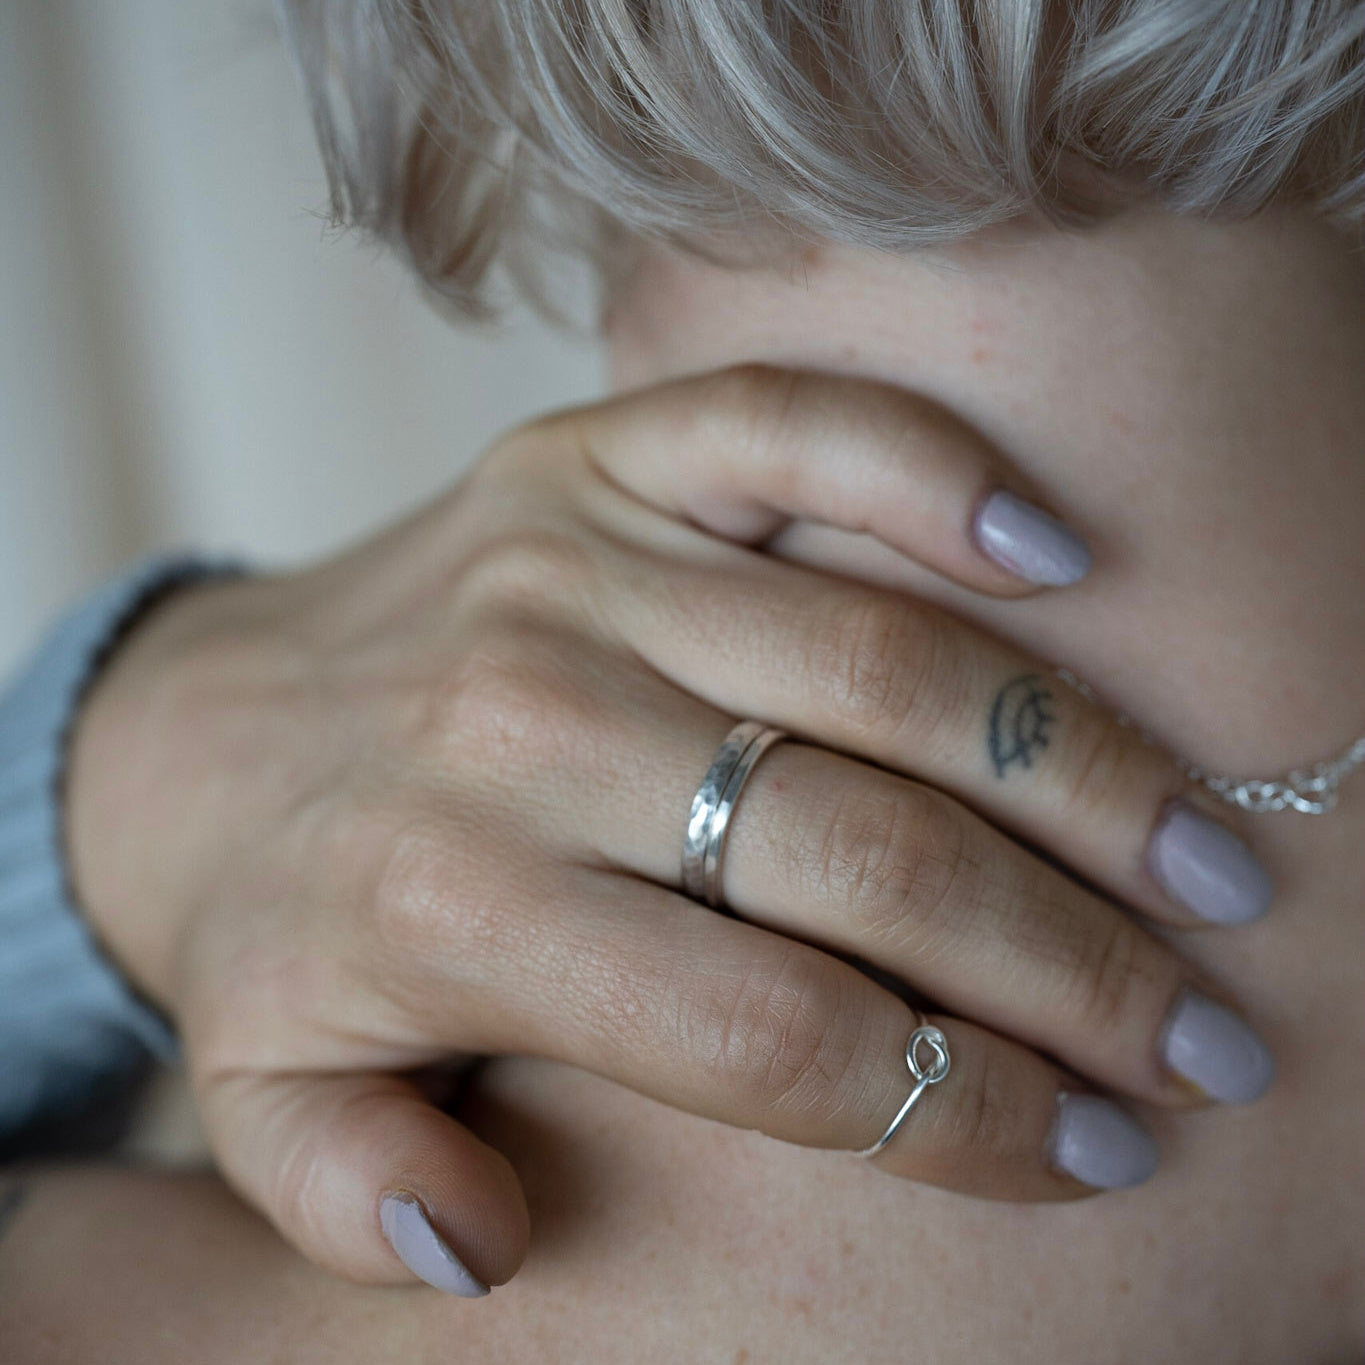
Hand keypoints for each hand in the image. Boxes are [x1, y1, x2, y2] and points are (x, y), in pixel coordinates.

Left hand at [65, 366, 1273, 1294]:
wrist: (197, 723)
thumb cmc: (278, 917)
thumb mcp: (267, 1094)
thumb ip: (351, 1191)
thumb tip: (494, 1247)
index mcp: (452, 902)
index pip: (772, 1037)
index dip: (959, 1116)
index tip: (1095, 1152)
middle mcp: (527, 720)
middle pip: (863, 857)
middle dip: (1073, 966)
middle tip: (1214, 1038)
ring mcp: (573, 564)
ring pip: (876, 664)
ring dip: (1075, 769)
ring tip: (1217, 861)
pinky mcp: (597, 456)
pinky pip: (789, 435)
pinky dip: (931, 473)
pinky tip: (1058, 551)